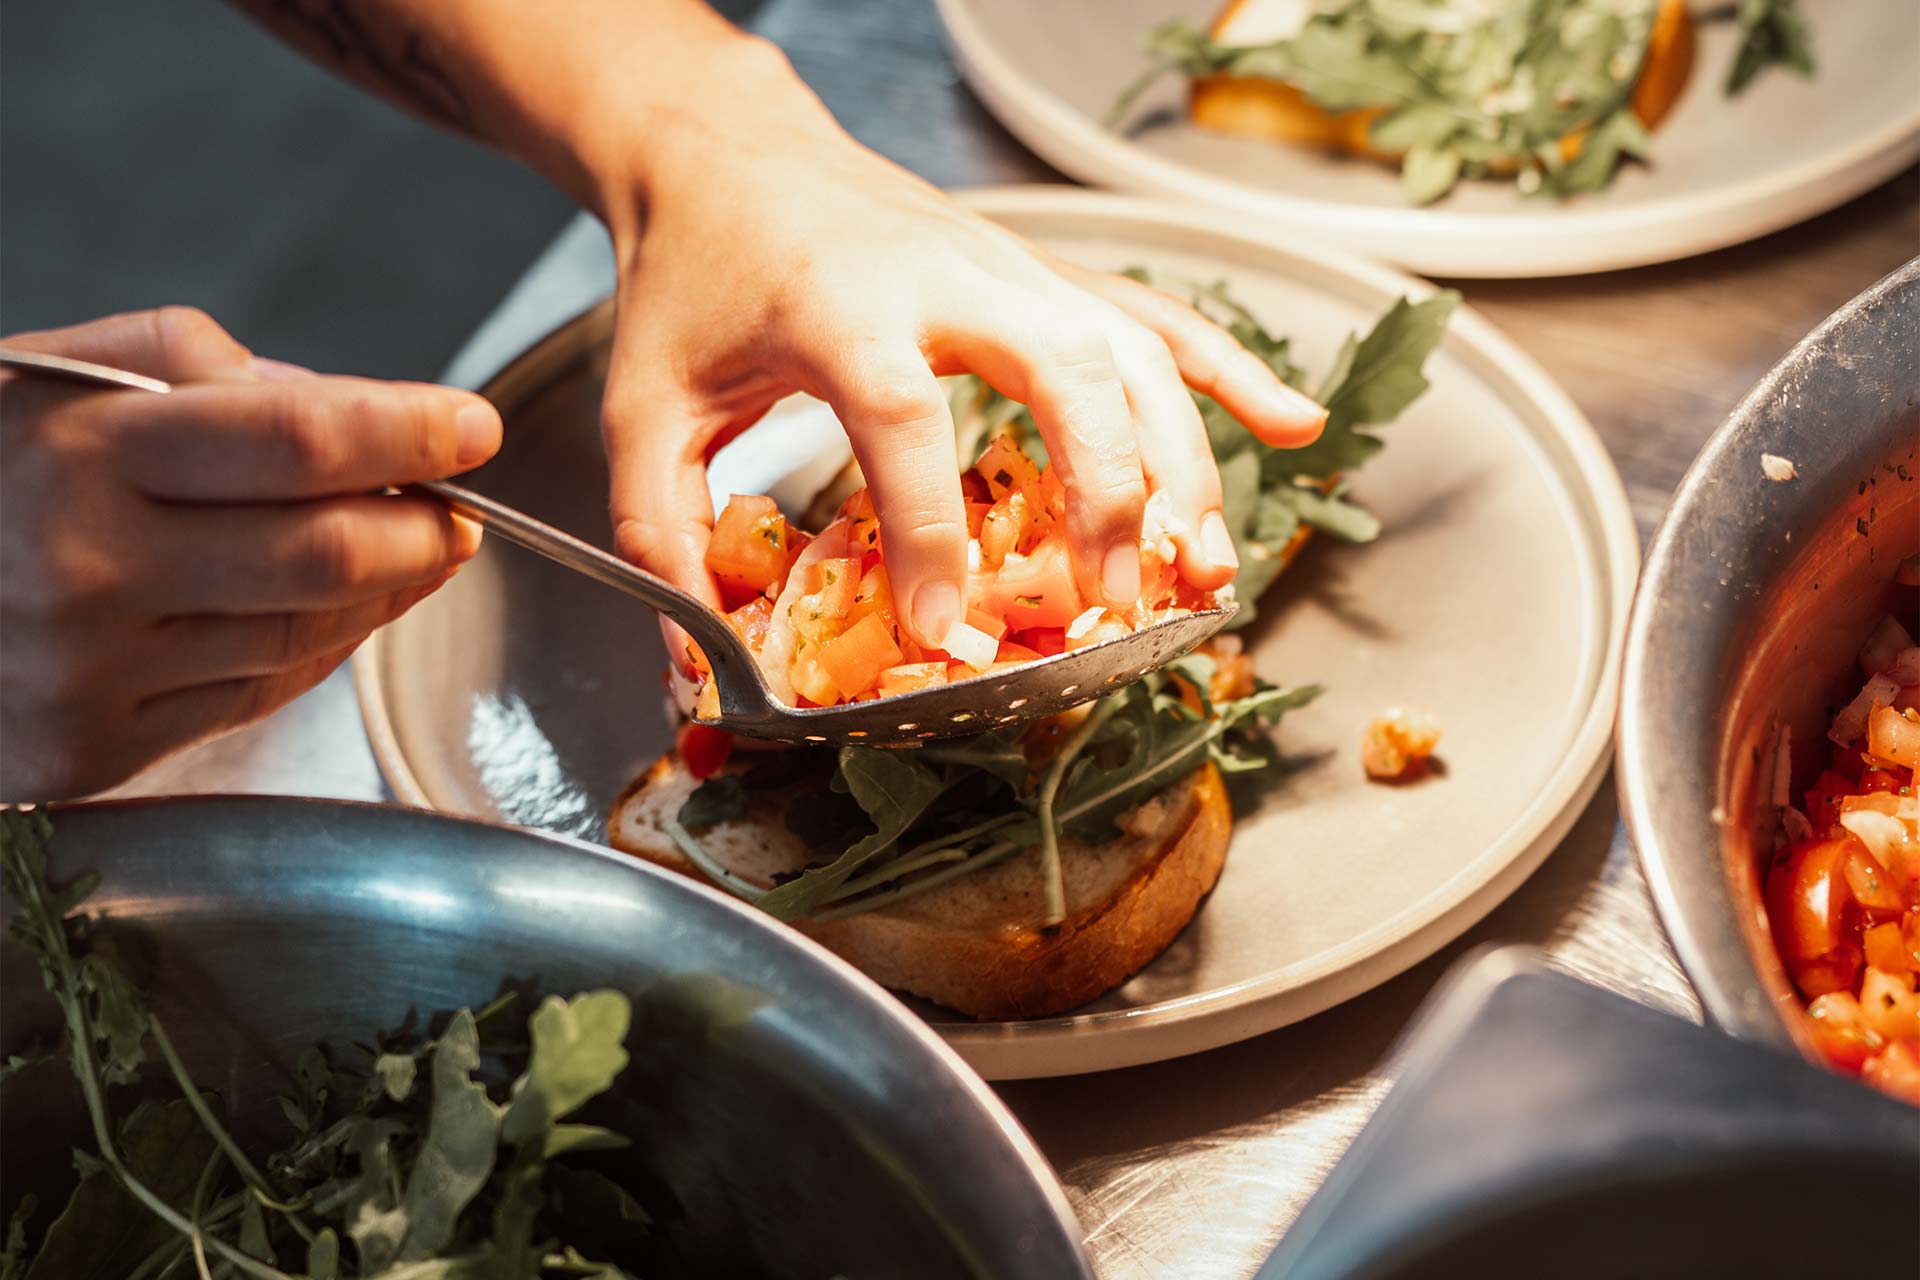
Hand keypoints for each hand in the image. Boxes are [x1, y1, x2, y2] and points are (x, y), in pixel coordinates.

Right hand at [0, 307, 501, 799]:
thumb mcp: (41, 372)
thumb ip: (189, 367)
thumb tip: (333, 407)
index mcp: (80, 452)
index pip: (298, 442)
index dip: (406, 431)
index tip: (474, 425)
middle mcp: (88, 569)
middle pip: (328, 554)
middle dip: (421, 529)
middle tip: (459, 507)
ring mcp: (89, 673)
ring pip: (306, 636)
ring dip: (382, 593)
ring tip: (407, 550)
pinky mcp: (89, 751)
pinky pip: (255, 696)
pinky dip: (318, 649)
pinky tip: (336, 612)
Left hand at [589, 38, 1326, 651]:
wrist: (731, 153)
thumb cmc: (693, 279)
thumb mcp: (645, 406)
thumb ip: (663, 528)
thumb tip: (704, 653)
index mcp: (839, 303)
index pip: (905, 414)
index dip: (930, 528)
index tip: (944, 629)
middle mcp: (948, 274)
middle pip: (1067, 366)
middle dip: (1109, 492)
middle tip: (1114, 602)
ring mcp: (1010, 266)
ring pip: (1131, 349)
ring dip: (1183, 460)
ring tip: (1204, 568)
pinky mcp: (1041, 273)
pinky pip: (1155, 317)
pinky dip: (1230, 372)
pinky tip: (1292, 426)